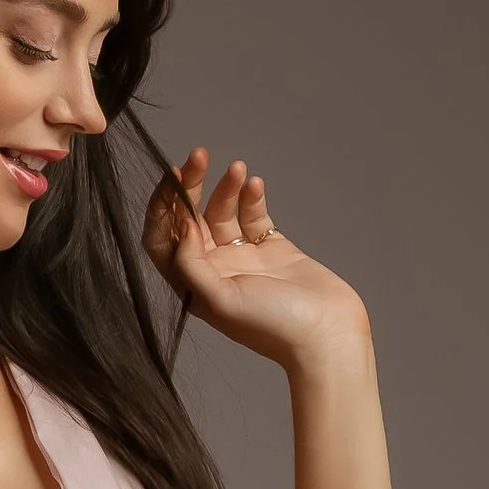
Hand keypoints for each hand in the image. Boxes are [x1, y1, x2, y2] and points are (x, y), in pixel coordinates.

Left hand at [142, 147, 368, 367]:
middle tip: (200, 156)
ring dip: (225, 186)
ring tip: (239, 169)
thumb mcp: (220, 300)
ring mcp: (242, 257)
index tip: (175, 179)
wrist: (325, 332)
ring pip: (222, 211)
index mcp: (193, 286)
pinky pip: (253, 214)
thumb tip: (180, 225)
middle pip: (189, 218)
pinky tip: (256, 185)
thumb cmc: (272, 325)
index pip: (163, 240)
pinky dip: (252, 197)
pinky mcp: (271, 247)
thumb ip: (191, 264)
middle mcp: (212, 270)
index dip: (162, 208)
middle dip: (191, 185)